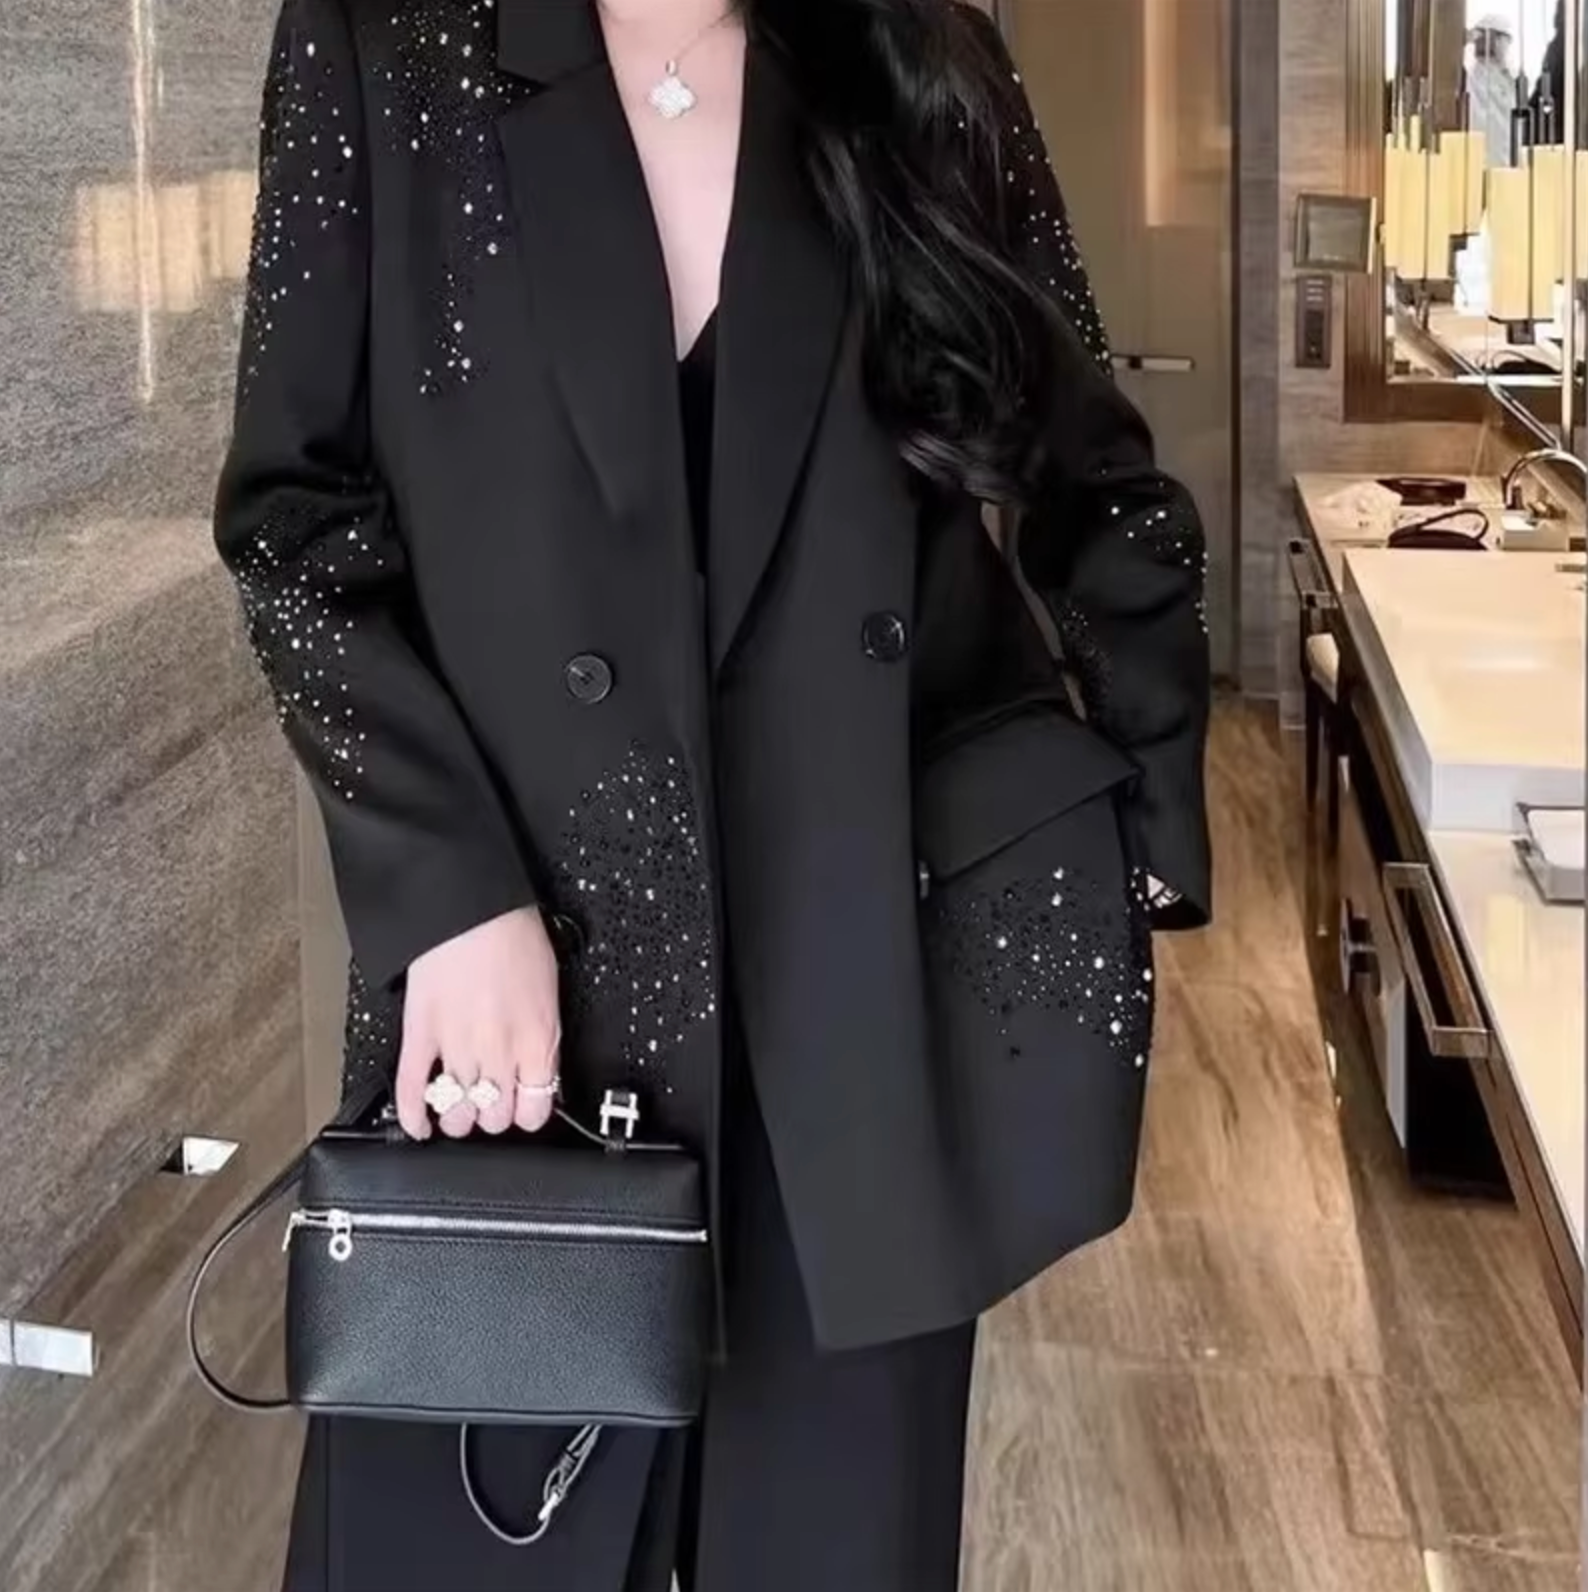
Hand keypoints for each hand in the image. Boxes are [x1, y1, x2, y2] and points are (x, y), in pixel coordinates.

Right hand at [395, 907, 561, 1140]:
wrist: (471, 908)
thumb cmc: (513, 936)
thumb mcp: (549, 990)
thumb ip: (542, 1036)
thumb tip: (539, 1067)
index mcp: (536, 1040)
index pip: (535, 1110)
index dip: (529, 1113)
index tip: (525, 1106)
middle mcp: (497, 1051)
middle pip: (495, 1117)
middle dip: (495, 1115)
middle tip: (492, 1103)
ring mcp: (456, 1047)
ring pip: (457, 1112)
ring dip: (459, 1116)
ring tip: (460, 1109)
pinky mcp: (420, 1035)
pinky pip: (412, 1089)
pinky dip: (413, 1115)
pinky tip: (418, 1126)